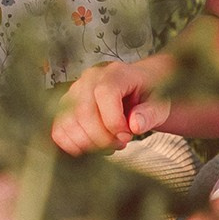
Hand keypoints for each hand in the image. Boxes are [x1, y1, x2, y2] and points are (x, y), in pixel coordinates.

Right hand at [51, 60, 169, 155]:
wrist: (139, 88)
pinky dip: (73, 144)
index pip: (105, 94)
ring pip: (69, 123)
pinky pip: (59, 129)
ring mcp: (74, 91)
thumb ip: (150, 114)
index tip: (127, 135)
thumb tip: (134, 125)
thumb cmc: (148, 95)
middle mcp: (90, 78)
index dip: (114, 121)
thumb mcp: (159, 104)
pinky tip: (92, 146)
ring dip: (89, 143)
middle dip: (103, 138)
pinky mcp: (66, 106)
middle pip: (84, 113)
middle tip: (120, 143)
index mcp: (115, 73)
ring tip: (108, 144)